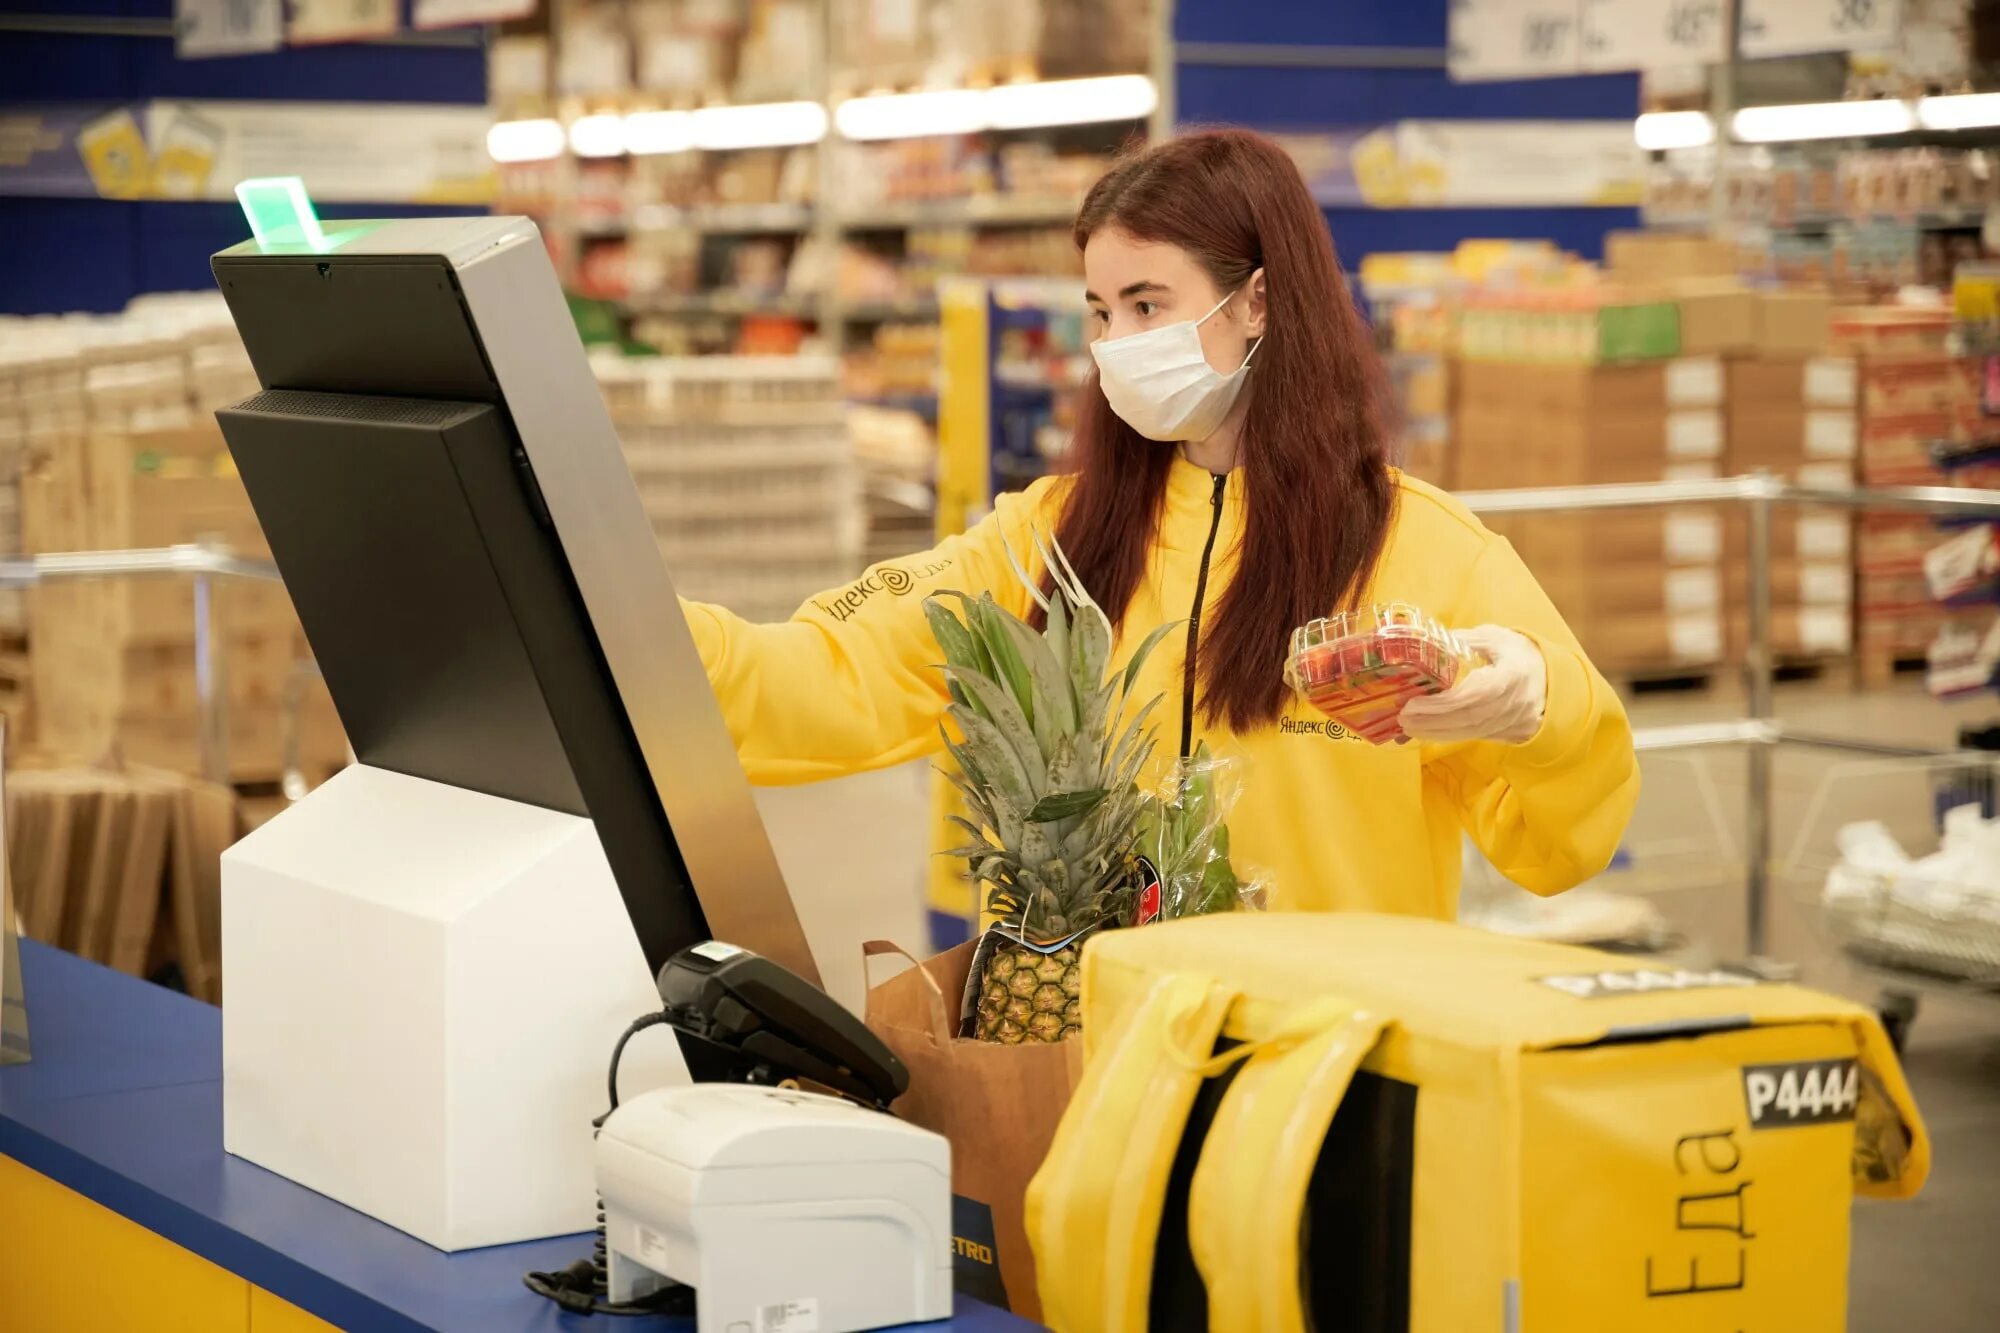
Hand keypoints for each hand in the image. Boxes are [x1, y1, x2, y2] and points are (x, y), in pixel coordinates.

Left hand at [1397, 626, 1546, 745]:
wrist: (1554, 681)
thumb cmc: (1523, 656)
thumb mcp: (1499, 639)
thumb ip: (1466, 641)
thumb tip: (1430, 642)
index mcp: (1512, 677)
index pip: (1474, 696)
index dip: (1442, 704)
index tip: (1413, 704)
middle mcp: (1513, 705)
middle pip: (1467, 719)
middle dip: (1431, 721)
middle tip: (1402, 718)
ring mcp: (1511, 723)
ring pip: (1468, 732)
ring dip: (1434, 731)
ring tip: (1407, 726)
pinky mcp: (1506, 733)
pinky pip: (1472, 736)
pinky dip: (1446, 735)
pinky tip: (1425, 731)